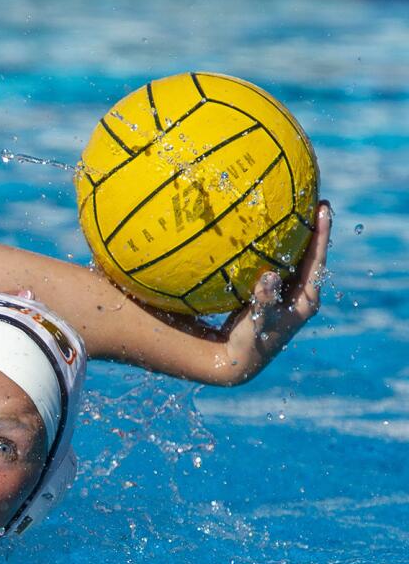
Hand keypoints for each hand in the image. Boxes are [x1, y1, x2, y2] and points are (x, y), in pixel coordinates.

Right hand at [220, 200, 331, 382]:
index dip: (321, 233)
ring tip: (293, 213)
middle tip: (314, 202)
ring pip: (296, 261)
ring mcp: (288, 295)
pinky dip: (276, 251)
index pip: (318, 260)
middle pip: (312, 256)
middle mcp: (301, 295)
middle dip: (314, 230)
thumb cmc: (250, 343)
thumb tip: (270, 276)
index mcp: (305, 300)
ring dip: (296, 238)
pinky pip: (279, 267)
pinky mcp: (273, 296)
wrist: (240, 361)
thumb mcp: (258, 322)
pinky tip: (264, 238)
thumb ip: (264, 300)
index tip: (323, 208)